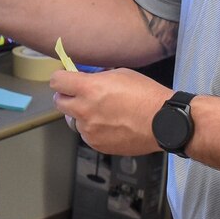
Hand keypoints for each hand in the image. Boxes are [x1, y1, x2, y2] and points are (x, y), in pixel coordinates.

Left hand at [50, 67, 168, 156]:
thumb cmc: (146, 95)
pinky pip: (86, 135)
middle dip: (67, 96)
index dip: (60, 78)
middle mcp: (84, 110)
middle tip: (79, 95)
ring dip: (81, 115)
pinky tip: (111, 124)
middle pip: (59, 102)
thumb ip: (96, 78)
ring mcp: (89, 130)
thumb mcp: (120, 74)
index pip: (56, 82)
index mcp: (89, 89)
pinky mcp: (97, 144)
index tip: (65, 79)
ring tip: (103, 112)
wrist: (163, 122)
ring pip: (73, 120)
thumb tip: (84, 79)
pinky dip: (93, 129)